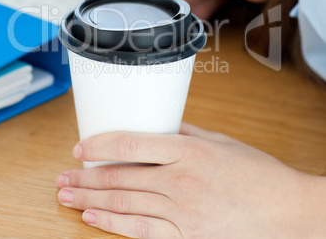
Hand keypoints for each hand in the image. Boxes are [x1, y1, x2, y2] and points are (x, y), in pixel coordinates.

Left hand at [56, 123, 324, 237]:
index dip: (100, 144)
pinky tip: (93, 217)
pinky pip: (141, 231)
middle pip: (120, 177)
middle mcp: (181, 181)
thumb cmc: (256, 173)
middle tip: (63, 176)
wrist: (287, 213)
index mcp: (189, 151)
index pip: (131, 143)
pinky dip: (113, 223)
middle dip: (85, 176)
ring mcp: (182, 212)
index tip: (80, 146)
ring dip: (90, 199)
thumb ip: (184, 132)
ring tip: (66, 195)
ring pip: (124, 203)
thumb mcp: (219, 142)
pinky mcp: (186, 237)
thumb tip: (154, 124)